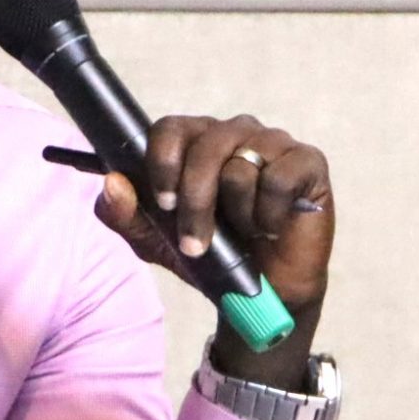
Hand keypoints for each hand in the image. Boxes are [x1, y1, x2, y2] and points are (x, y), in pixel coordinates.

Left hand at [92, 114, 333, 387]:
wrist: (263, 290)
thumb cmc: (212, 255)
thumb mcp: (155, 242)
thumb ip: (125, 214)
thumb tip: (111, 183)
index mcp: (195, 142)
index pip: (170, 128)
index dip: (162, 163)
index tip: (163, 203)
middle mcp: (234, 132)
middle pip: (205, 148)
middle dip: (195, 203)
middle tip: (196, 243)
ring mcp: (273, 143)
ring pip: (240, 168)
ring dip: (235, 215)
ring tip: (243, 232)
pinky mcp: (307, 161)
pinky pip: (277, 179)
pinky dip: (268, 214)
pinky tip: (270, 227)